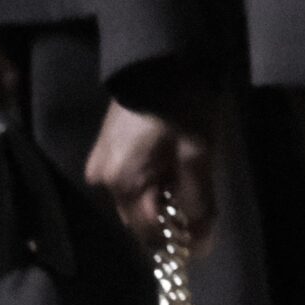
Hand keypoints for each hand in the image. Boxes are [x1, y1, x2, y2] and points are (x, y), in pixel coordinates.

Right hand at [85, 97, 216, 248]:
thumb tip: (200, 246)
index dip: (177, 239)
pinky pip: (130, 180)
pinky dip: (151, 182)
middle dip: (169, 219)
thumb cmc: (181, 105)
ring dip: (160, 200)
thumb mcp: (197, 153)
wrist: (159, 58)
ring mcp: (100, 163)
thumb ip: (198, 202)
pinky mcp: (106, 149)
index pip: (148, 235)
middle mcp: (102, 180)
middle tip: (200, 205)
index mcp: (122, 183)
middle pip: (139, 219)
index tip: (204, 234)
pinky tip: (170, 168)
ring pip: (135, 200)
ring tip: (187, 181)